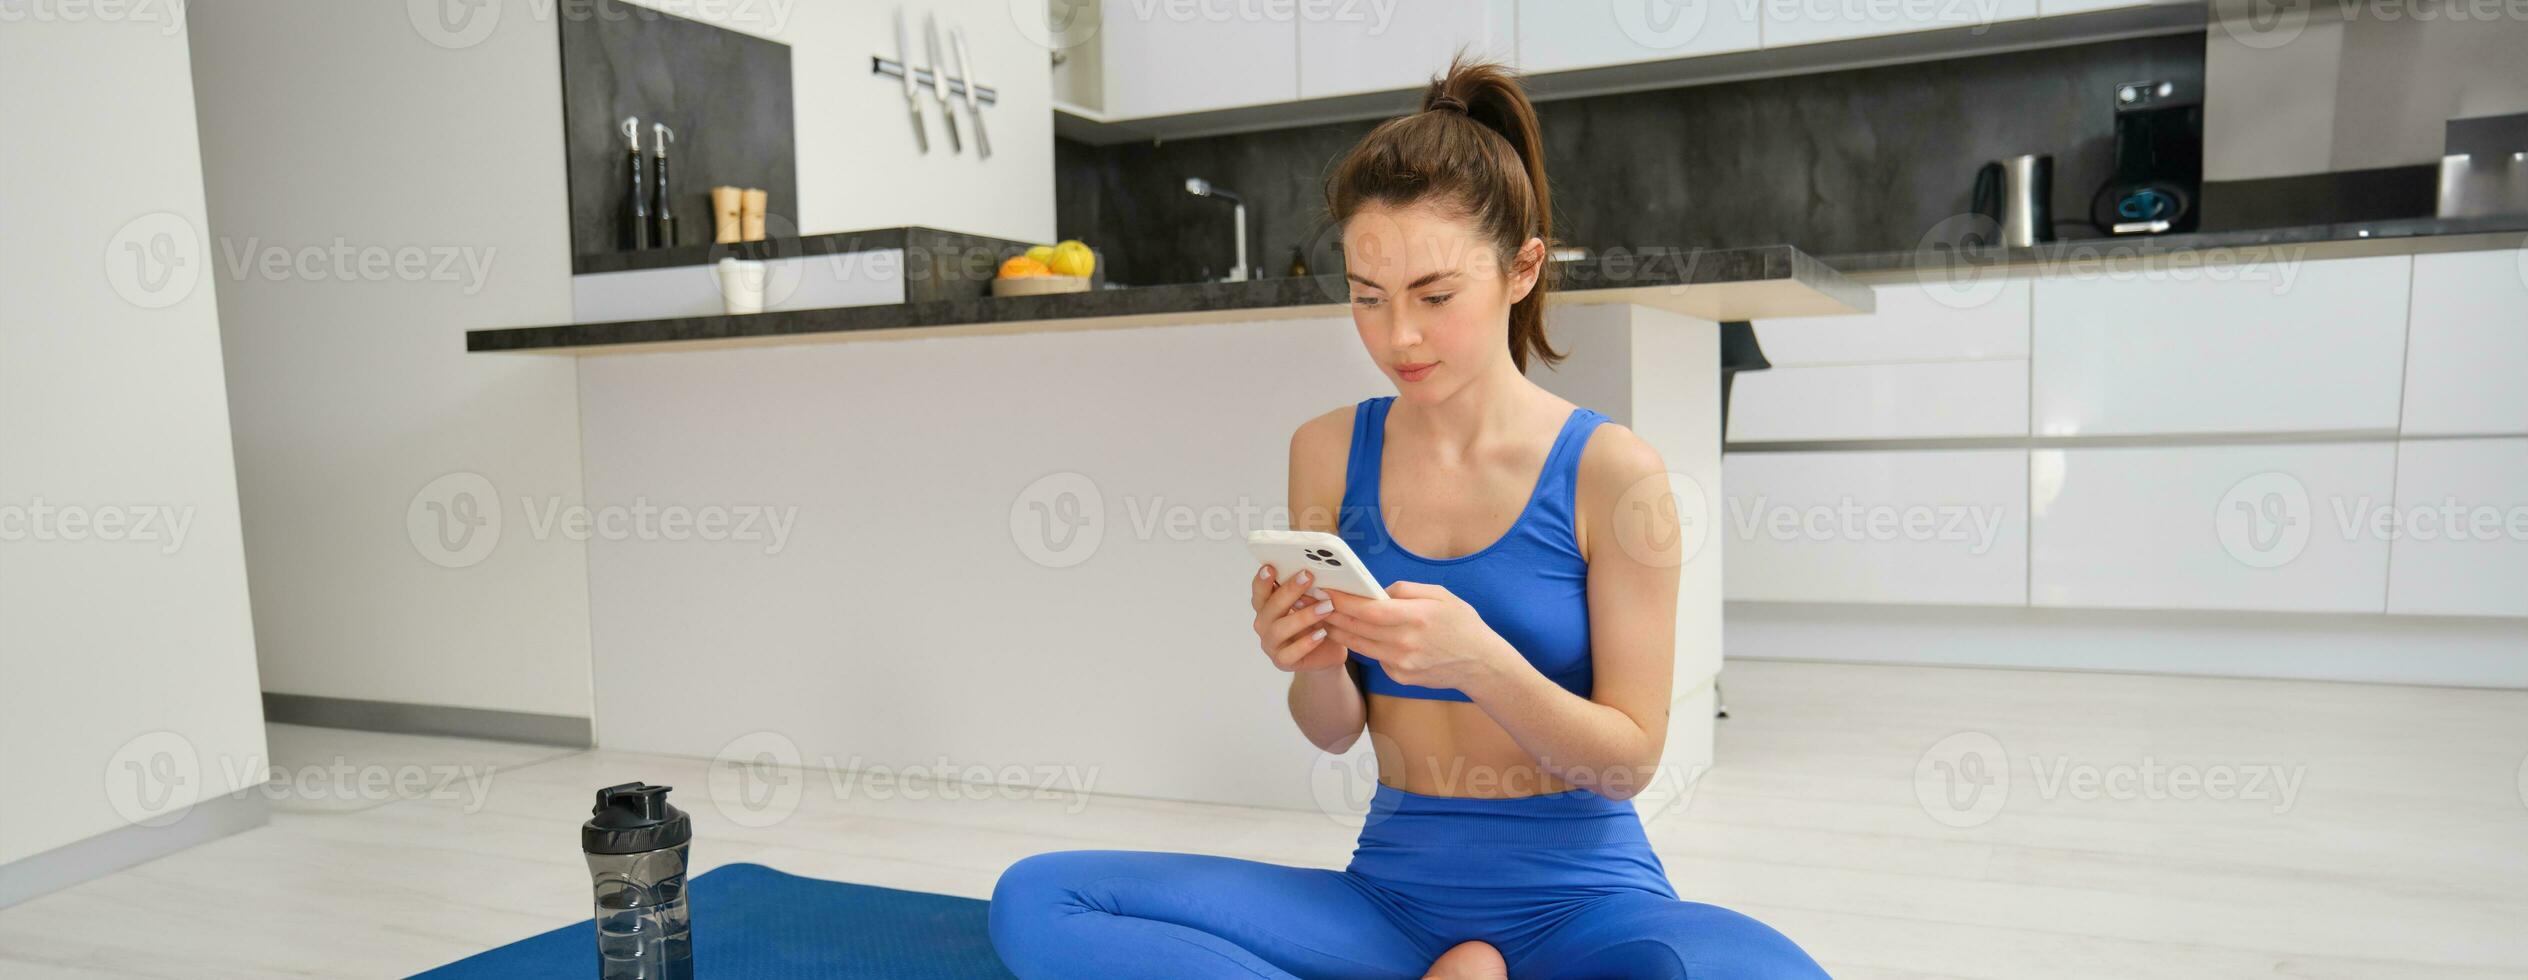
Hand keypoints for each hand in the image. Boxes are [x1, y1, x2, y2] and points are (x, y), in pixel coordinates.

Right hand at [1248, 564, 1346, 672]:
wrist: (1326, 653)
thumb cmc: (1316, 623)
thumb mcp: (1312, 602)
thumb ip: (1308, 590)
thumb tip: (1317, 571)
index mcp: (1267, 606)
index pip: (1259, 591)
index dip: (1262, 580)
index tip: (1270, 567)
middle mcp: (1264, 624)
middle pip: (1270, 607)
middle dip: (1289, 590)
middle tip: (1307, 577)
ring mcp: (1271, 644)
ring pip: (1280, 629)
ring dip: (1303, 616)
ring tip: (1326, 607)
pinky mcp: (1282, 661)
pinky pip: (1290, 653)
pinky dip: (1306, 643)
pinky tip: (1322, 634)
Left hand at [1322, 581, 1514, 693]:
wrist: (1481, 664)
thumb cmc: (1463, 625)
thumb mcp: (1441, 595)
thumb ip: (1407, 590)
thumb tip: (1378, 590)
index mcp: (1415, 618)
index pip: (1368, 609)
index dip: (1342, 600)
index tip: (1325, 590)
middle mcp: (1404, 643)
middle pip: (1357, 628)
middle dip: (1331, 614)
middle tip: (1313, 603)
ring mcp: (1401, 664)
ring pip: (1359, 645)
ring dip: (1337, 631)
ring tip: (1321, 618)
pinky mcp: (1399, 677)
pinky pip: (1375, 657)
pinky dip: (1363, 645)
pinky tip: (1353, 635)